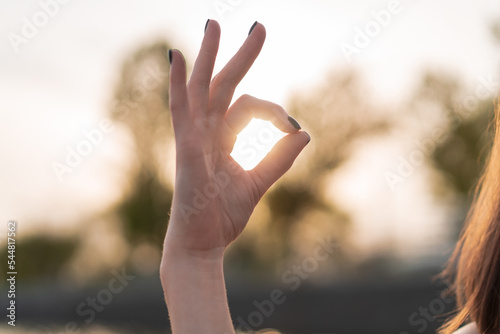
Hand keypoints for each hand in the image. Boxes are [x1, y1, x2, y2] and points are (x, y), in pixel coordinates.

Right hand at [163, 20, 309, 259]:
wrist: (203, 245)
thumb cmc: (222, 217)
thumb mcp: (258, 184)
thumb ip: (279, 158)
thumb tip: (304, 133)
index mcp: (221, 140)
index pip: (248, 107)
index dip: (273, 110)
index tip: (292, 129)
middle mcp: (205, 134)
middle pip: (223, 85)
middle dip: (240, 55)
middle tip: (258, 26)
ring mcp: (192, 140)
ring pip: (201, 89)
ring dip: (208, 56)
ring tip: (214, 24)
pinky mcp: (185, 151)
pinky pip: (180, 112)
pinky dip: (177, 84)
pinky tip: (179, 57)